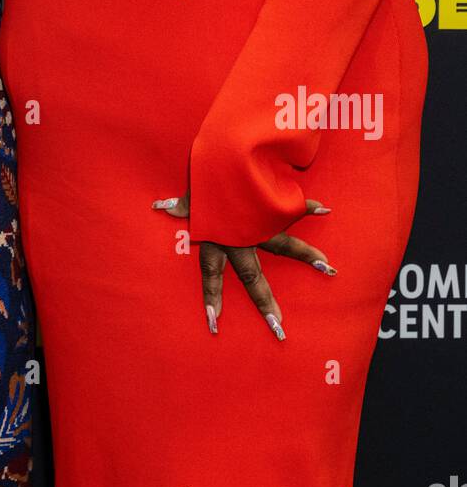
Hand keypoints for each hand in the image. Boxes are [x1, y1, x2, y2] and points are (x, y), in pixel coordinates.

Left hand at [152, 192, 335, 339]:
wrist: (223, 156)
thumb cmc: (205, 177)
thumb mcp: (191, 194)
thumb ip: (180, 205)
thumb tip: (159, 205)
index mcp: (216, 237)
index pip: (212, 274)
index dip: (212, 298)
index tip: (214, 324)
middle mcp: (240, 237)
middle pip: (254, 277)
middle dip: (265, 304)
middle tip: (279, 330)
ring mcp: (259, 225)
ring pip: (284, 247)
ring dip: (306, 256)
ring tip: (328, 268)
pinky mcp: (272, 207)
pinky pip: (292, 208)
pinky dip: (308, 206)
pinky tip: (326, 209)